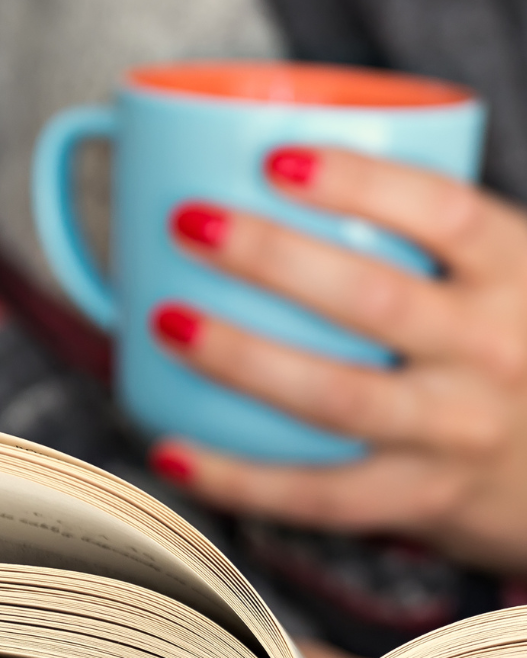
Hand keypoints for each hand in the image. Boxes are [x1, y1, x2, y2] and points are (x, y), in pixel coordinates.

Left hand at [149, 145, 526, 567]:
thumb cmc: (510, 346)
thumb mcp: (498, 277)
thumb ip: (423, 236)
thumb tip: (265, 168)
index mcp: (517, 272)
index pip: (443, 212)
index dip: (358, 181)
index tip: (273, 159)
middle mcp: (495, 351)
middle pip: (374, 298)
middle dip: (269, 256)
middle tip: (188, 222)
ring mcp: (456, 432)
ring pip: (336, 396)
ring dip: (239, 357)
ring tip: (166, 319)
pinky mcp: (420, 498)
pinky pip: (318, 495)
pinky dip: (236, 478)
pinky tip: (170, 452)